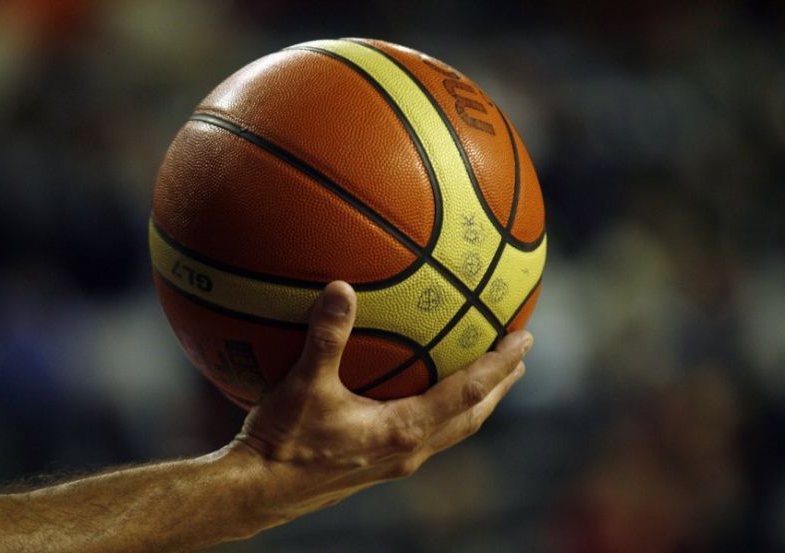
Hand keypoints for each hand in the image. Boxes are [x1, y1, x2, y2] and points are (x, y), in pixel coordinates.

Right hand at [226, 280, 531, 526]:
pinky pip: (428, 432)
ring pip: (453, 428)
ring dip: (477, 400)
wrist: (259, 492)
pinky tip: (424, 393)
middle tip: (520, 356)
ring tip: (490, 377)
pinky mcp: (379, 464)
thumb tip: (341, 288)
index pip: (469, 393)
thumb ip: (326, 336)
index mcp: (404, 430)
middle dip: (500, 385)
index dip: (500, 365)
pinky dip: (444, 409)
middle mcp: (409, 450)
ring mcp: (396, 461)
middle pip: (473, 415)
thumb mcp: (302, 385)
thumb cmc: (282, 443)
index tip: (525, 338)